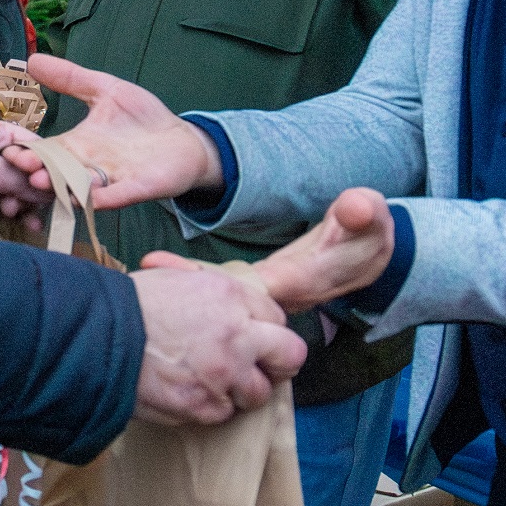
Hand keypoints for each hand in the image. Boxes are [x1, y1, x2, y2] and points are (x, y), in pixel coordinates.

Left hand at [0, 118, 52, 218]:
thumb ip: (15, 178)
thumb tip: (50, 191)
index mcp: (3, 134)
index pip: (38, 149)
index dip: (48, 168)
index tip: (51, 186)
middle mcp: (4, 153)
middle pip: (33, 173)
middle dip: (34, 191)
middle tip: (26, 205)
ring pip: (25, 191)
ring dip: (27, 204)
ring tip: (14, 214)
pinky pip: (14, 202)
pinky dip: (21, 213)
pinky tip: (27, 224)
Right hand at [16, 54, 216, 208]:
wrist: (182, 141)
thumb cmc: (143, 118)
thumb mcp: (105, 90)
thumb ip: (71, 78)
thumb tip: (33, 60)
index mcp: (79, 144)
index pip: (47, 149)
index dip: (28, 150)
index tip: (7, 148)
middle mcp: (90, 165)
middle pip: (58, 171)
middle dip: (38, 170)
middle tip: (19, 165)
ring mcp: (113, 179)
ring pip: (81, 187)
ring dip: (62, 186)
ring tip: (42, 182)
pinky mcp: (138, 187)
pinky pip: (118, 196)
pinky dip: (103, 198)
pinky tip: (90, 198)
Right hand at [130, 266, 310, 425]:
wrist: (97, 336)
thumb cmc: (130, 304)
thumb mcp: (177, 278)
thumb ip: (213, 291)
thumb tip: (230, 303)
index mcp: (230, 297)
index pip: (277, 317)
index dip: (265, 329)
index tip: (255, 338)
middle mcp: (237, 335)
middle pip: (289, 356)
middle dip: (277, 363)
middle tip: (259, 367)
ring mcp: (224, 374)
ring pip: (259, 393)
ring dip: (240, 390)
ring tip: (212, 382)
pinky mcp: (204, 406)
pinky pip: (224, 414)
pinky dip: (209, 407)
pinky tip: (188, 392)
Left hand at [141, 188, 394, 312]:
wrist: (376, 255)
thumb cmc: (370, 238)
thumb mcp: (370, 221)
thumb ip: (362, 213)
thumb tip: (356, 205)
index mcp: (293, 281)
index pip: (238, 289)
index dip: (198, 281)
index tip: (156, 267)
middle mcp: (274, 294)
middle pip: (215, 300)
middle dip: (174, 290)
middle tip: (129, 276)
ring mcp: (266, 294)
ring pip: (215, 298)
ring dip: (179, 289)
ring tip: (136, 275)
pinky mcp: (261, 288)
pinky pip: (220, 290)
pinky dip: (193, 282)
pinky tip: (163, 272)